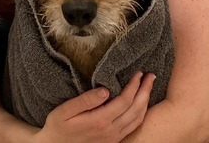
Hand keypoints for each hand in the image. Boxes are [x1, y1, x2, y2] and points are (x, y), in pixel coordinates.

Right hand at [35, 71, 155, 142]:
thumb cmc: (57, 127)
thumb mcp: (64, 111)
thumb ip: (85, 100)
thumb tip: (105, 89)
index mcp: (100, 121)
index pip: (125, 100)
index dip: (134, 85)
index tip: (138, 73)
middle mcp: (111, 131)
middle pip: (136, 109)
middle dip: (145, 90)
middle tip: (151, 76)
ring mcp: (113, 138)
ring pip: (138, 119)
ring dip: (146, 101)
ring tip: (149, 87)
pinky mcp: (113, 141)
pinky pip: (133, 127)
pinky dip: (141, 114)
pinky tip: (141, 105)